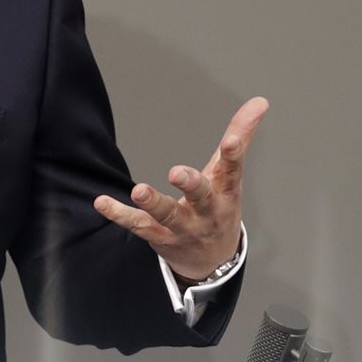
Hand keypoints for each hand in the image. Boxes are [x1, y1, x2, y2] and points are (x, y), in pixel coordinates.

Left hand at [93, 97, 267, 281]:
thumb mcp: (230, 173)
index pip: (232, 170)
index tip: (232, 140)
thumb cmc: (220, 206)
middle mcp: (206, 210)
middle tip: (176, 172)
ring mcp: (183, 226)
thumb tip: (260, 101)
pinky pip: (138, 226)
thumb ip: (240, 135)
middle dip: (191, 184)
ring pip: (168, 215)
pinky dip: (120, 215)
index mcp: (225, 190)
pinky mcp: (159, 236)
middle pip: (201, 196)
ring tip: (139, 190)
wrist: (213, 261)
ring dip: (154, 203)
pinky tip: (101, 202)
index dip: (234, 154)